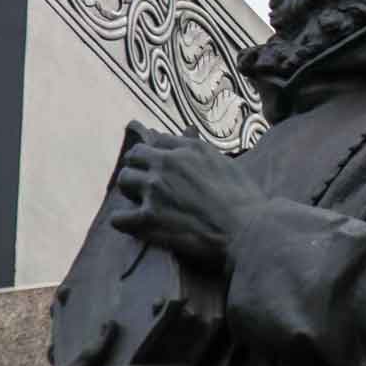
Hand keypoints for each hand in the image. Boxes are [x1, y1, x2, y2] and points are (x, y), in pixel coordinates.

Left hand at [111, 121, 269, 273]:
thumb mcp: (226, 163)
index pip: (159, 141)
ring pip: (124, 181)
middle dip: (140, 170)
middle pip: (135, 157)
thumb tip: (189, 135)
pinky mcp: (148, 219)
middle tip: (148, 186)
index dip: (159, 156)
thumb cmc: (246, 200)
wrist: (248, 230)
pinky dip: (125, 222)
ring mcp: (155, 190)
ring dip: (131, 193)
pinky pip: (118, 218)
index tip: (160, 167)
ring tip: (143, 205)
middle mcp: (168, 164)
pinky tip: (135, 226)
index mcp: (189, 148)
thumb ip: (203, 151)